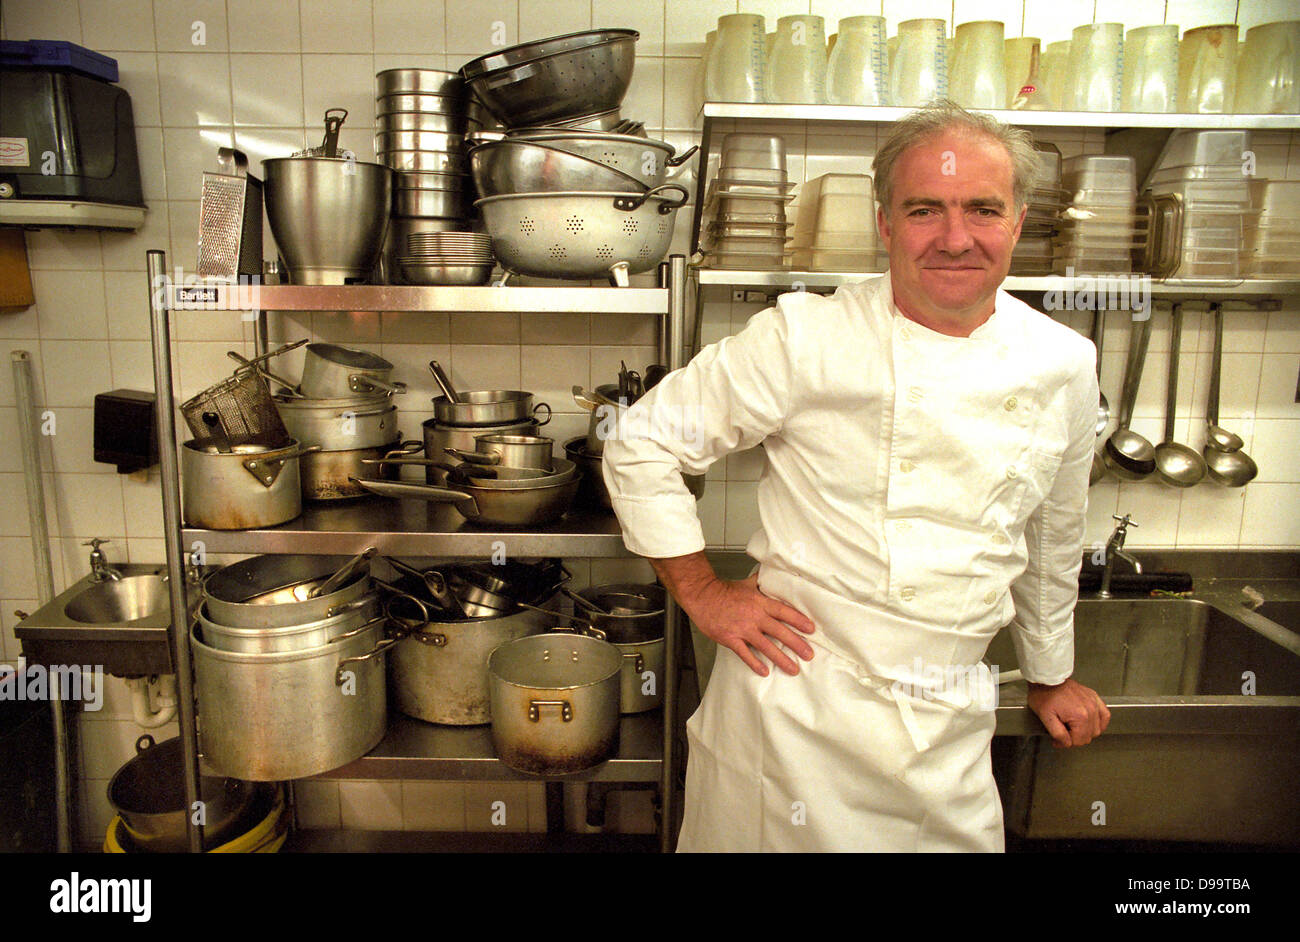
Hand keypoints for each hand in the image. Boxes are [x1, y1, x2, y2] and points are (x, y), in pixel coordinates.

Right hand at [686, 574, 815, 676]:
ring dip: (781, 659)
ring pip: (766, 646)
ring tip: (793, 668)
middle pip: (779, 631)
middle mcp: (754, 616)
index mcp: (759, 602)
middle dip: (796, 644)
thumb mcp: (747, 583)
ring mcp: (742, 629)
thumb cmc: (723, 590)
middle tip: (809, 654)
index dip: (798, 620)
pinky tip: (764, 671)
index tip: (810, 629)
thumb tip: (773, 574)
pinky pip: (745, 654)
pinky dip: (755, 663)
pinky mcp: (730, 639)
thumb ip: (762, 582)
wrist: (702, 596)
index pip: (784, 612)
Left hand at [1026, 677, 1110, 747]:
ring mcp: (1094, 703)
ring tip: (1073, 728)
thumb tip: (1066, 743)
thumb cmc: (1044, 694)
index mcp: (1080, 716)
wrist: (1048, 678)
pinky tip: (1091, 724)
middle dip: (1075, 738)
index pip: (1079, 741)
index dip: (1065, 743)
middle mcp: (1090, 709)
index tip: (1056, 740)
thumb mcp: (1046, 718)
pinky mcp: (1094, 697)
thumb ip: (1058, 734)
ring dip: (1086, 732)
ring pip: (1097, 729)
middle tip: (1063, 733)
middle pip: (1088, 736)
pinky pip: (1105, 715)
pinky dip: (1099, 722)